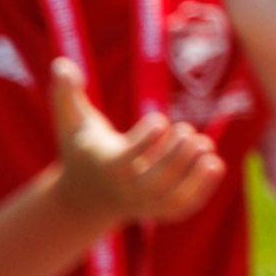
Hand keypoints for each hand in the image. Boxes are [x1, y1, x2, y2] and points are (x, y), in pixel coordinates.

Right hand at [50, 58, 228, 229]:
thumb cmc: (83, 149)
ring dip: (193, 171)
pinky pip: (183, 207)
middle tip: (187, 130)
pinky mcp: (158, 211)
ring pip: (171, 197)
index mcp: (104, 165)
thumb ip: (65, 92)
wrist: (85, 197)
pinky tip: (214, 163)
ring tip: (204, 143)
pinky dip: (202, 189)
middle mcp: (124, 190)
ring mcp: (142, 204)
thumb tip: (61, 64)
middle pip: (154, 181)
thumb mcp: (70, 121)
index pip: (126, 159)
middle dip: (175, 155)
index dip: (146, 140)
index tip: (160, 120)